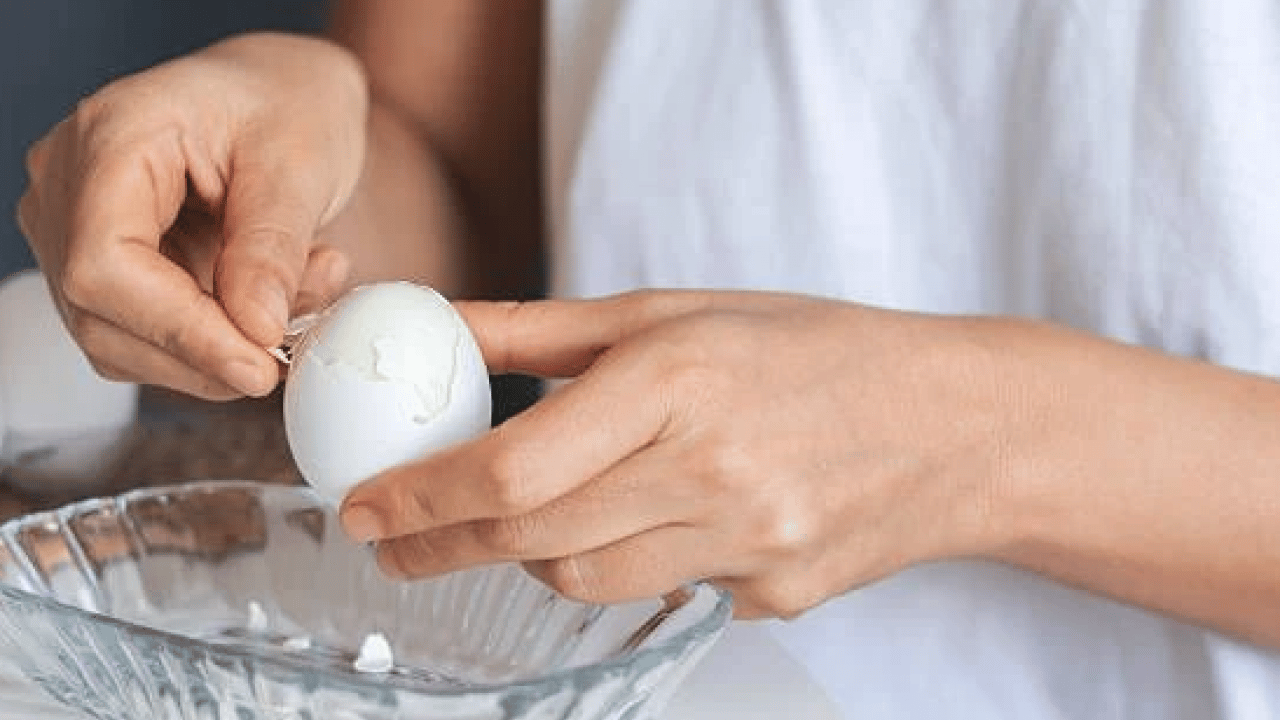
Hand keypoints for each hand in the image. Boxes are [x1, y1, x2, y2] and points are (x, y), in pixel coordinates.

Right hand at [16, 32, 366, 398]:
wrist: (284, 95)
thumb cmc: (289, 102)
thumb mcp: (302, 161)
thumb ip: (273, 246)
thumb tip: (255, 329)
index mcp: (110, 138)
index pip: (106, 265)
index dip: (180, 331)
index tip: (258, 363)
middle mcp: (69, 185)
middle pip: (100, 314)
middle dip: (204, 355)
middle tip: (288, 356)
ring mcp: (75, 228)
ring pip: (119, 340)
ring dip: (215, 352)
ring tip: (296, 299)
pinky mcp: (106, 264)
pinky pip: (143, 335)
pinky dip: (211, 342)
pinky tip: (267, 303)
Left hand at [340, 290, 1017, 618]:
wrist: (953, 423)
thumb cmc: (813, 349)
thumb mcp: (676, 309)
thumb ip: (542, 330)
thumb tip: (437, 327)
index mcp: (678, 382)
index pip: (515, 470)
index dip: (422, 500)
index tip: (365, 508)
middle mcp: (711, 472)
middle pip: (534, 545)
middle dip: (440, 548)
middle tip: (394, 540)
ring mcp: (749, 546)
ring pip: (587, 584)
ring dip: (529, 559)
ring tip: (517, 526)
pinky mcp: (774, 596)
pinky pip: (665, 596)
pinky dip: (629, 565)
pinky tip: (653, 523)